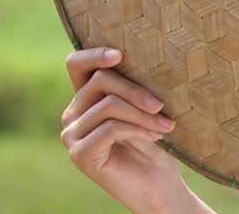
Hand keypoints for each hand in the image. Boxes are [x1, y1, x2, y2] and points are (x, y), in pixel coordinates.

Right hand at [61, 47, 212, 213]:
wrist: (159, 186)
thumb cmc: (155, 142)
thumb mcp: (144, 107)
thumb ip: (132, 86)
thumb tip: (142, 53)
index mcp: (85, 98)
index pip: (77, 65)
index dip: (95, 54)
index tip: (121, 55)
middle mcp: (72, 114)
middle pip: (100, 81)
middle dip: (136, 90)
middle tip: (161, 106)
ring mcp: (72, 135)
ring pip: (109, 105)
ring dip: (143, 114)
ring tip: (166, 125)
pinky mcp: (79, 154)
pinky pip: (110, 127)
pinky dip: (137, 129)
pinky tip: (154, 137)